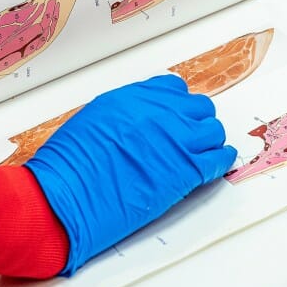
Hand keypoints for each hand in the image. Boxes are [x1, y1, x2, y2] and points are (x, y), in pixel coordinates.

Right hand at [24, 75, 236, 275]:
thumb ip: (125, 116)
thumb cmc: (68, 167)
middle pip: (199, 108)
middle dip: (197, 121)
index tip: (178, 116)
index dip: (178, 106)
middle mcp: (160, 113)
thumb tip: (141, 124)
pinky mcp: (185, 171)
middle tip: (193, 136)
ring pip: (213, 131)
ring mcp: (176, 140)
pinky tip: (219, 162)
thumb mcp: (94, 122)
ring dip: (210, 141)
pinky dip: (221, 160)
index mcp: (135, 98)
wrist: (65, 197)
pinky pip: (218, 159)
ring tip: (205, 152)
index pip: (173, 90)